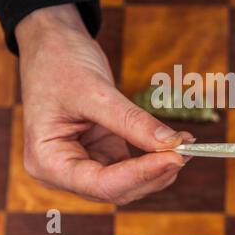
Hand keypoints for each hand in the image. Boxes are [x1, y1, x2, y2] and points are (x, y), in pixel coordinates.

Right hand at [16, 4, 193, 203]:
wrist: (54, 45)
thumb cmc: (60, 64)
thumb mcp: (95, 92)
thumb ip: (132, 122)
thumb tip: (172, 143)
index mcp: (48, 161)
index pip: (100, 185)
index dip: (141, 174)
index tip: (175, 156)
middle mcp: (65, 170)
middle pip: (117, 189)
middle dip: (153, 173)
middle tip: (185, 151)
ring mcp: (86, 162)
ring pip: (128, 182)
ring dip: (158, 168)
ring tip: (185, 146)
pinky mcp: (103, 151)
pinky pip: (132, 164)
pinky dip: (154, 156)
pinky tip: (174, 143)